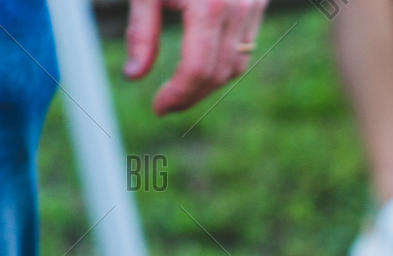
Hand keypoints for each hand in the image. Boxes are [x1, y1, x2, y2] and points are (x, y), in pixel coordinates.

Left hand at [124, 0, 269, 115]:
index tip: (159, 107)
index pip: (197, 69)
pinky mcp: (258, 2)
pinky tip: (201, 61)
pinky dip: (224, 61)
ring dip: (209, 83)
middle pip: (218, 73)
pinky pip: (245, 45)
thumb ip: (141, 32)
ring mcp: (254, 6)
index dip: (177, 95)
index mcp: (209, 6)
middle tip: (167, 103)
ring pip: (236, 65)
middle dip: (192, 95)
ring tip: (182, 86)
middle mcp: (238, 9)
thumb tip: (134, 76)